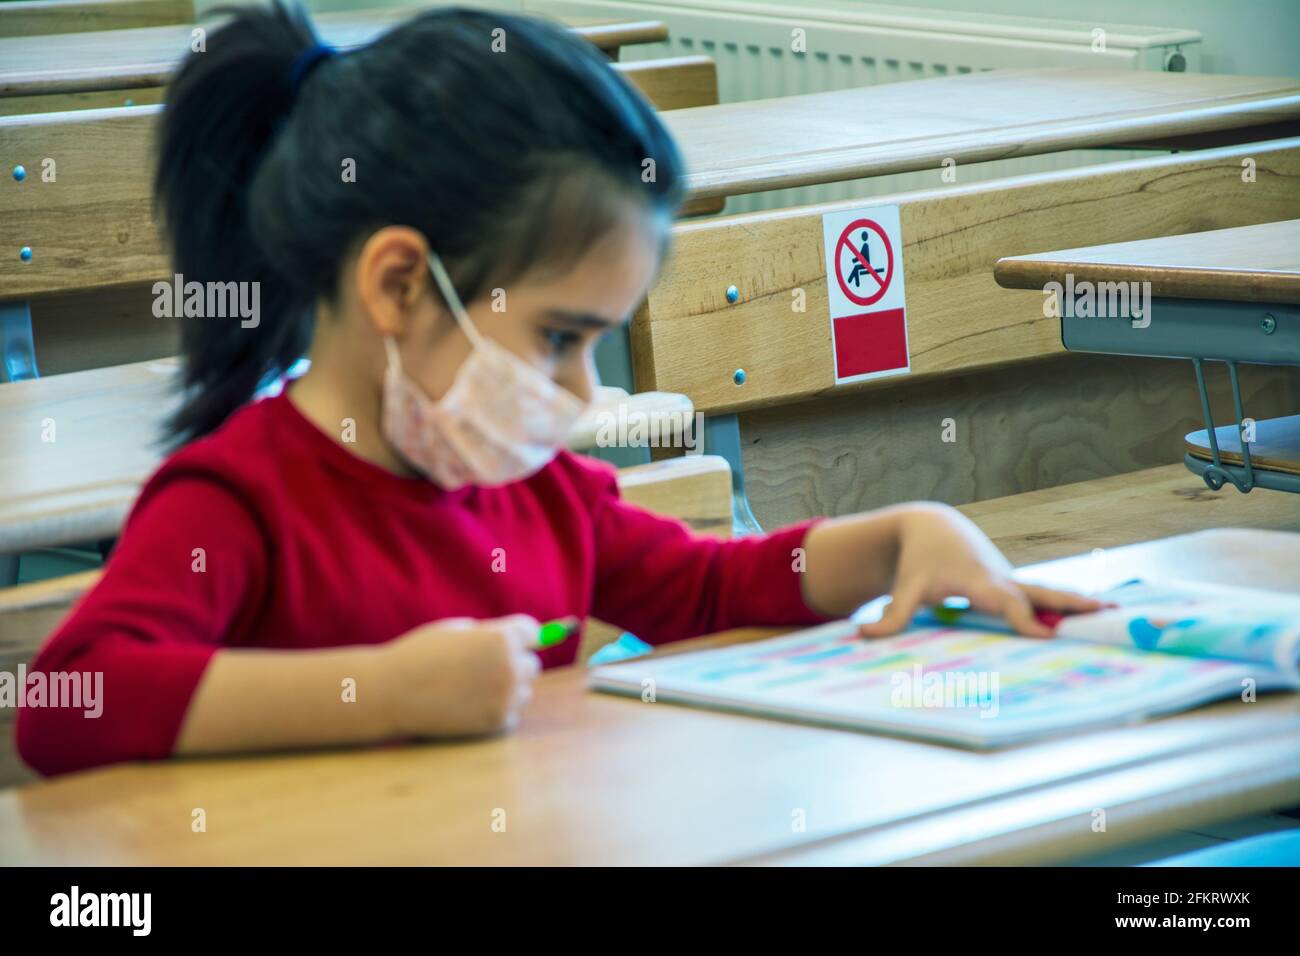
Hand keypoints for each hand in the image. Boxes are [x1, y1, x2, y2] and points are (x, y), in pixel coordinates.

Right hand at [376, 614, 541, 737]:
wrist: (392, 693)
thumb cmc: (421, 654)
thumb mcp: (457, 630)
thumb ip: (491, 633)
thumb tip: (525, 638)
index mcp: (502, 638)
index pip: (533, 632)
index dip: (520, 636)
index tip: (510, 641)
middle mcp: (510, 668)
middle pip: (532, 664)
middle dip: (514, 663)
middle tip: (484, 667)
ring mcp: (505, 698)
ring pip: (523, 691)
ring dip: (507, 689)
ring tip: (472, 687)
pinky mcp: (496, 723)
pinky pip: (511, 713)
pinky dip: (496, 710)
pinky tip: (469, 705)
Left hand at [860, 504, 1102, 637]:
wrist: (933, 527)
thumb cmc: (919, 561)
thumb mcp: (906, 587)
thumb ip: (891, 615)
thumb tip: (862, 636)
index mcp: (978, 580)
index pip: (1004, 602)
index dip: (1021, 617)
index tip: (1043, 635)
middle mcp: (1003, 579)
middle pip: (1041, 593)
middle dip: (1071, 603)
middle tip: (1106, 614)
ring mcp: (1013, 581)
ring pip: (1050, 592)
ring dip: (1082, 603)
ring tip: (1119, 613)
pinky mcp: (1016, 585)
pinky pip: (1046, 597)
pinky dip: (1072, 606)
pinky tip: (1102, 617)